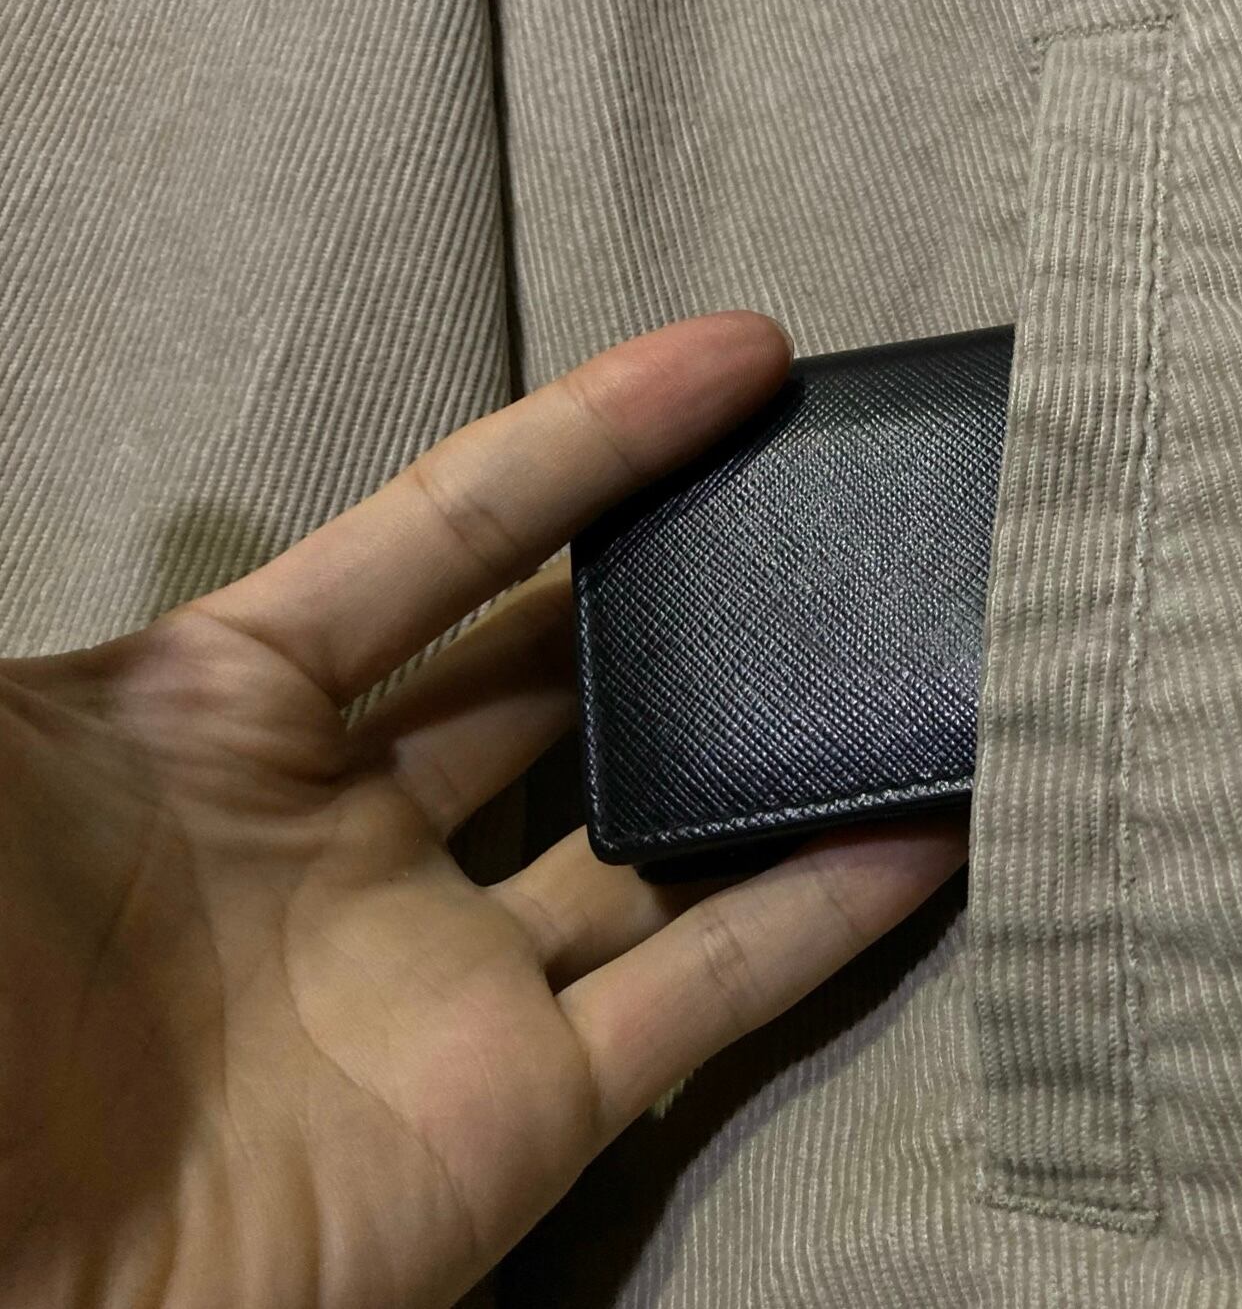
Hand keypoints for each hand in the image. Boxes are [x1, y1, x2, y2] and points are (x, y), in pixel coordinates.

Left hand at [0, 311, 969, 1308]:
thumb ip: (85, 645)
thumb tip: (214, 533)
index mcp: (216, 717)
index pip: (448, 531)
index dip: (592, 434)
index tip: (736, 357)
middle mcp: (351, 832)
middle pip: (564, 670)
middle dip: (682, 583)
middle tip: (818, 496)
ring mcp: (446, 972)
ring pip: (660, 834)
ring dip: (778, 753)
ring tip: (903, 653)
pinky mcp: (520, 1114)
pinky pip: (706, 997)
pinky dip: (823, 918)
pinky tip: (925, 834)